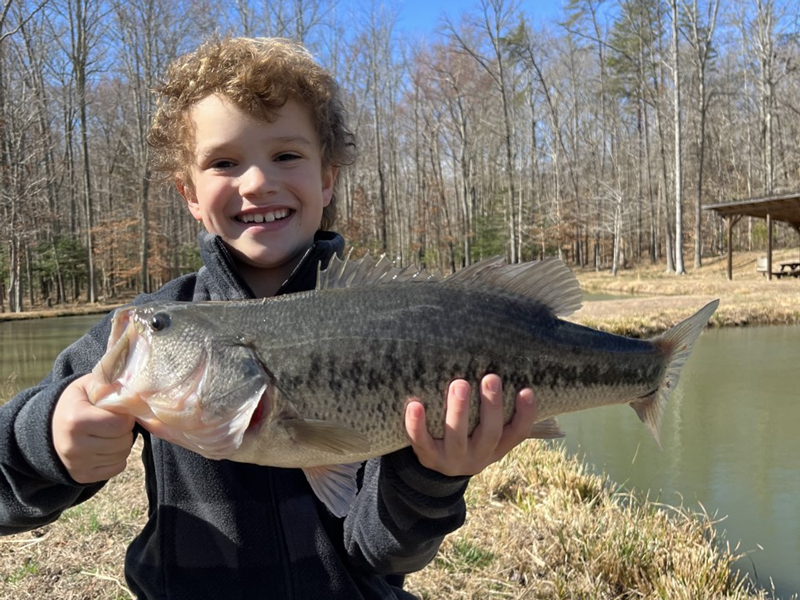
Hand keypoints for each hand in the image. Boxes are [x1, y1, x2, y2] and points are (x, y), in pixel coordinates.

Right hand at [52, 374, 135, 483]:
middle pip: (124, 441)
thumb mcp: (88, 385)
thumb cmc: (77, 403)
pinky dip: (117, 457)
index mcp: (76, 420)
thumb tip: (136, 393)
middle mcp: (74, 446)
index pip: (121, 424)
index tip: (119, 411)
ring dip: (123, 443)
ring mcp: (77, 464)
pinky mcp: (82, 476)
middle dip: (125, 430)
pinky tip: (105, 447)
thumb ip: (111, 383)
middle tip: (114, 422)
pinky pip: (117, 468)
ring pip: (122, 455)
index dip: (126, 415)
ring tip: (108, 433)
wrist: (50, 427)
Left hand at [405, 374, 537, 476]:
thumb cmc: (466, 436)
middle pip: (489, 433)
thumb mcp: (484, 430)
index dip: (526, 414)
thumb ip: (493, 408)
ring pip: (457, 438)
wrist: (437, 472)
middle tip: (491, 378)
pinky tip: (415, 405)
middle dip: (491, 406)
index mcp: (497, 446)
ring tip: (459, 384)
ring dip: (459, 411)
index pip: (518, 433)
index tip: (527, 390)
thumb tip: (503, 362)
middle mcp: (478, 455)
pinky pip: (421, 442)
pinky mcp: (427, 457)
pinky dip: (417, 425)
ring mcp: (452, 458)